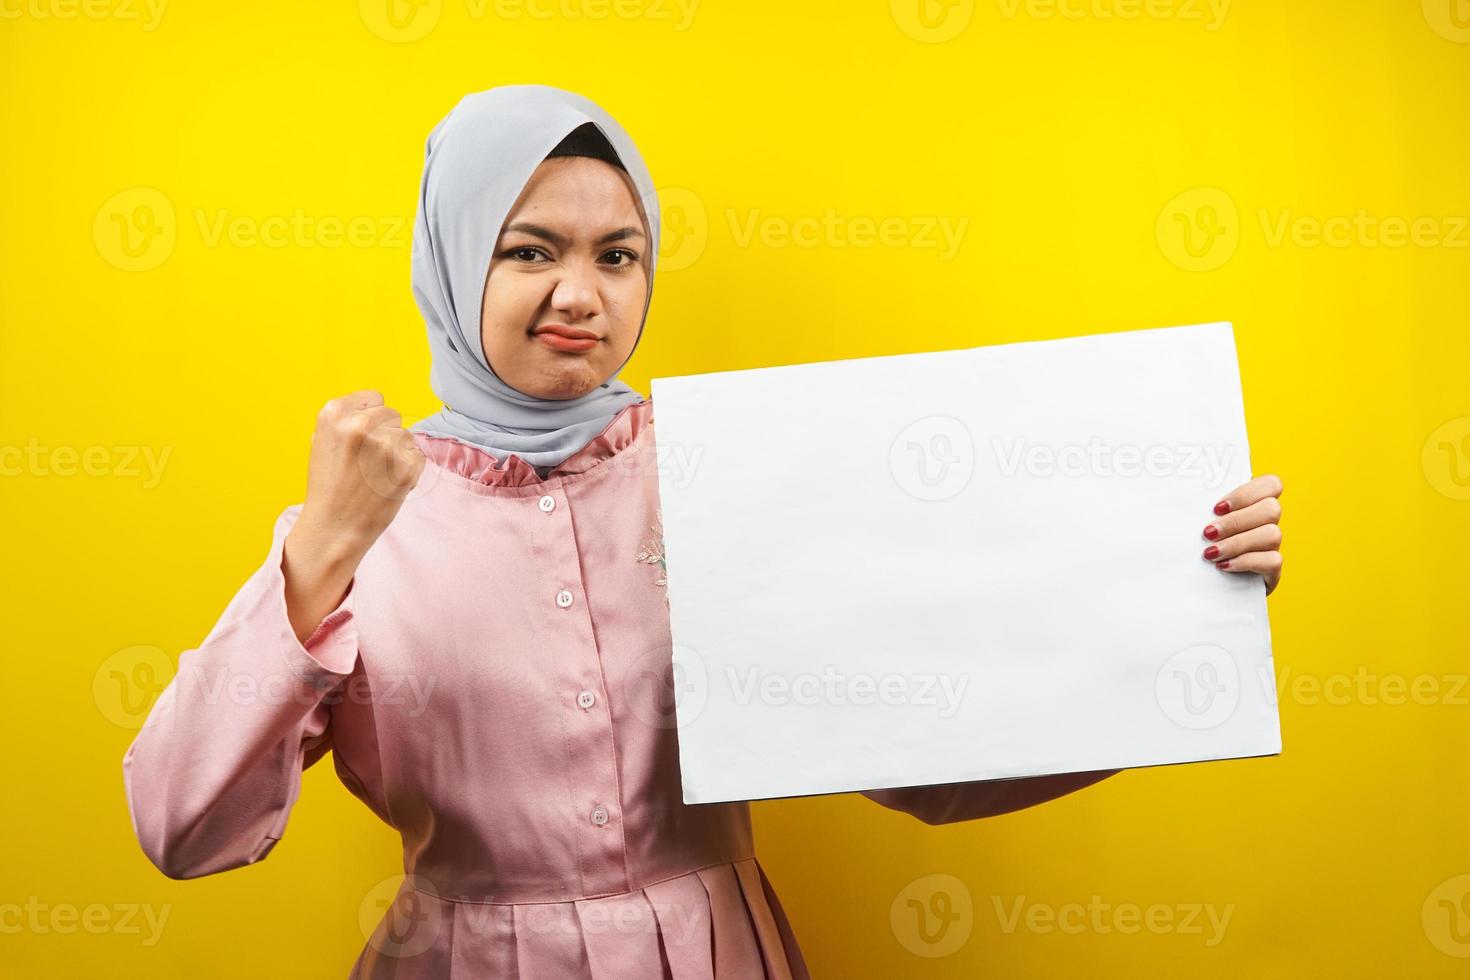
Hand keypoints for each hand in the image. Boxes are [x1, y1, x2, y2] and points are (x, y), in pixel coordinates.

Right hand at [297, 389, 426, 553]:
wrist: (334, 527)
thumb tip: (374, 405)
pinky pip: (417, 456)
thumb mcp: (323, 442)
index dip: (371, 419)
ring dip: (397, 453)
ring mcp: (384, 444)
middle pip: (392, 414)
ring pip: (406, 436)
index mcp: (335, 412)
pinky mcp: (405, 465)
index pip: (374, 398)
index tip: (362, 439)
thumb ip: (347, 420)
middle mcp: (360, 423)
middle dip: (385, 434)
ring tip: (374, 476)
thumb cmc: (329, 486)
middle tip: (367, 463)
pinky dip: (408, 470)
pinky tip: (387, 485)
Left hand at [1201, 474, 1283, 595]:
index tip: (1217, 508)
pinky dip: (1245, 561)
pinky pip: (1273, 560)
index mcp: (1254, 503)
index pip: (1271, 484)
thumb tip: (1181, 498)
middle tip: (1208, 532)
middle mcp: (1268, 522)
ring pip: (1273, 534)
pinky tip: (1223, 565)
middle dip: (1236, 521)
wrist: (1204, 584)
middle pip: (1271, 509)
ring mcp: (1272, 546)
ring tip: (1211, 553)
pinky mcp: (1272, 570)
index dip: (1246, 493)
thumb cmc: (1198, 544)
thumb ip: (1202, 508)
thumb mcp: (1200, 522)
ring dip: (1237, 543)